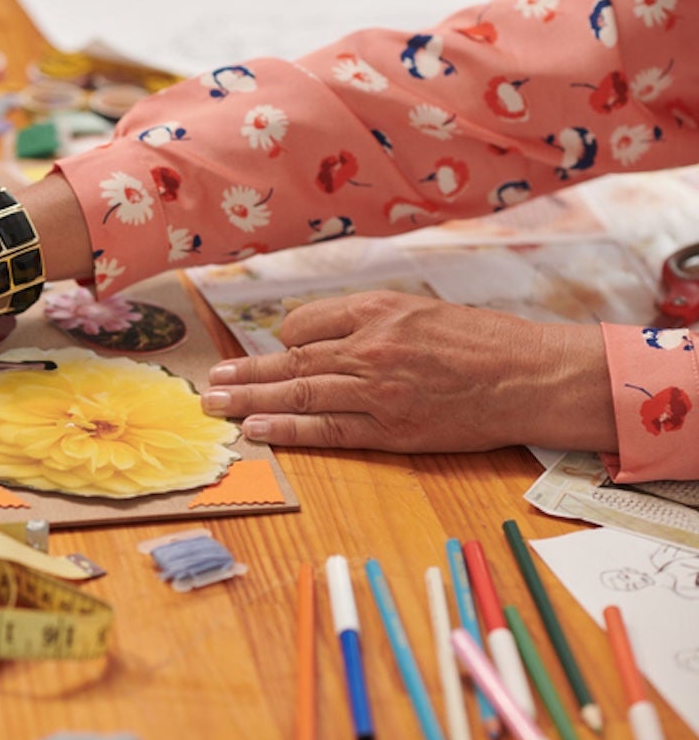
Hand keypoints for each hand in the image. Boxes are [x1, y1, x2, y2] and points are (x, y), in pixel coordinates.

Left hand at [201, 291, 617, 452]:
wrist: (529, 376)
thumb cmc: (478, 340)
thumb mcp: (419, 309)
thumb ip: (366, 320)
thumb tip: (311, 338)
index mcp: (377, 309)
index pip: (303, 324)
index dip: (282, 342)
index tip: (269, 354)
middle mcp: (371, 347)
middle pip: (290, 362)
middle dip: (244, 374)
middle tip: (210, 383)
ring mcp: (378, 391)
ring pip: (300, 395)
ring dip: (251, 401)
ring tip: (216, 406)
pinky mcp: (392, 429)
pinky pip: (327, 430)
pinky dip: (288, 430)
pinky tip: (256, 430)